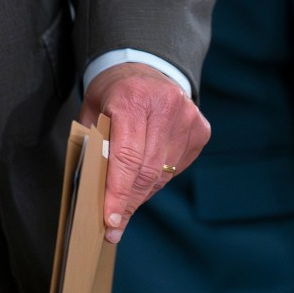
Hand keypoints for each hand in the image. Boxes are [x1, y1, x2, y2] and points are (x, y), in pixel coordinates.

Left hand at [78, 63, 211, 243]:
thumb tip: (93, 192)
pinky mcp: (200, 129)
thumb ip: (93, 145)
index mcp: (133, 99)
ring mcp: (188, 117)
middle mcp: (166, 106)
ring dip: (143, 192)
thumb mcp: (93, 112)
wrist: (145, 67)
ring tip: (127, 201)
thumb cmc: (113, 94)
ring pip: (164, 174)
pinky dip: (160, 178)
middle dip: (129, 202)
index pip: (127, 157)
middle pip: (147, 171)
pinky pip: (177, 168)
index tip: (110, 221)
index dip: (118, 193)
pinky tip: (146, 176)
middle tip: (115, 225)